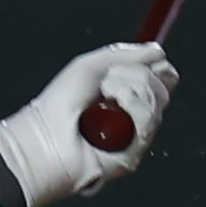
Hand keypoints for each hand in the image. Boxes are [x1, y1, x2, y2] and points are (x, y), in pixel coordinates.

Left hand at [0, 41, 176, 206]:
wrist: (43, 133)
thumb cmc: (59, 102)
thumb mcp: (90, 66)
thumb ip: (126, 54)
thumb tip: (157, 50)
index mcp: (124, 96)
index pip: (161, 80)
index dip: (160, 68)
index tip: (151, 60)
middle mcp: (131, 118)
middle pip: (162, 89)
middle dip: (138, 75)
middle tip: (107, 81)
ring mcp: (133, 138)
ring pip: (158, 103)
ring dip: (131, 89)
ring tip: (104, 94)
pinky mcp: (132, 156)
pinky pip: (148, 122)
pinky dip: (133, 107)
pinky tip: (112, 109)